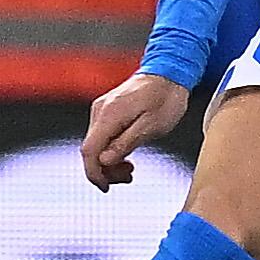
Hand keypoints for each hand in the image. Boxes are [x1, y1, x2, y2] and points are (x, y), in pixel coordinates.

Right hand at [83, 72, 190, 189]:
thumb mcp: (152, 126)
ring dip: (110, 161)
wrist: (170, 71)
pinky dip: (111, 149)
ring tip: (130, 169)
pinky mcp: (108, 110)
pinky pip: (103, 136)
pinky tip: (126, 155)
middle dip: (106, 170)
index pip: (89, 151)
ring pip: (96, 144)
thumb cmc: (166, 97)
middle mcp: (100, 111)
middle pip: (91, 150)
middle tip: (129, 177)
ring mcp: (102, 109)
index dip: (94, 173)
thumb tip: (105, 161)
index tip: (106, 188)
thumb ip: (126, 143)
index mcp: (109, 115)